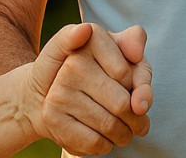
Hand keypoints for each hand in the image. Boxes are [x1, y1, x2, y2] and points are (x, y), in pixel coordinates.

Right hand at [25, 23, 152, 155]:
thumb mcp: (117, 50)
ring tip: (125, 131)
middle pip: (122, 104)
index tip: (132, 90)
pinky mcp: (52, 118)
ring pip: (110, 126)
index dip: (138, 88)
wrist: (46, 91)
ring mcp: (59, 92)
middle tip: (139, 123)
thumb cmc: (97, 69)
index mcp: (90, 39)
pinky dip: (106, 145)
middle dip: (137, 119)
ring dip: (125, 134)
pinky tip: (106, 139)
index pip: (127, 74)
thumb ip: (133, 42)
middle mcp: (72, 64)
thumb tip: (137, 55)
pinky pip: (95, 142)